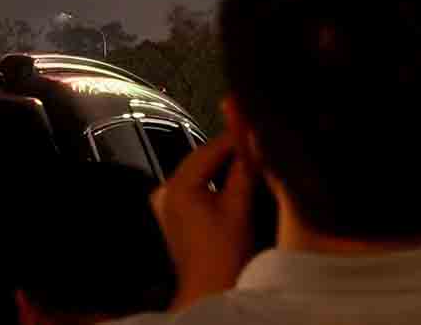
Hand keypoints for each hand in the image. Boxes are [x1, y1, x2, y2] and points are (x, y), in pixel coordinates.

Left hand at [153, 128, 258, 306]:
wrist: (208, 292)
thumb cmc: (224, 253)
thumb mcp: (239, 206)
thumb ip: (244, 168)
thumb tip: (251, 136)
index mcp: (178, 185)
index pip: (209, 148)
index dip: (234, 138)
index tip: (254, 128)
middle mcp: (166, 190)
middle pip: (200, 160)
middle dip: (227, 153)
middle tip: (254, 145)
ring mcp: (166, 205)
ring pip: (198, 174)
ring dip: (221, 168)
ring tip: (248, 162)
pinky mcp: (172, 218)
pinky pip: (193, 189)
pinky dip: (212, 184)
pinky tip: (231, 184)